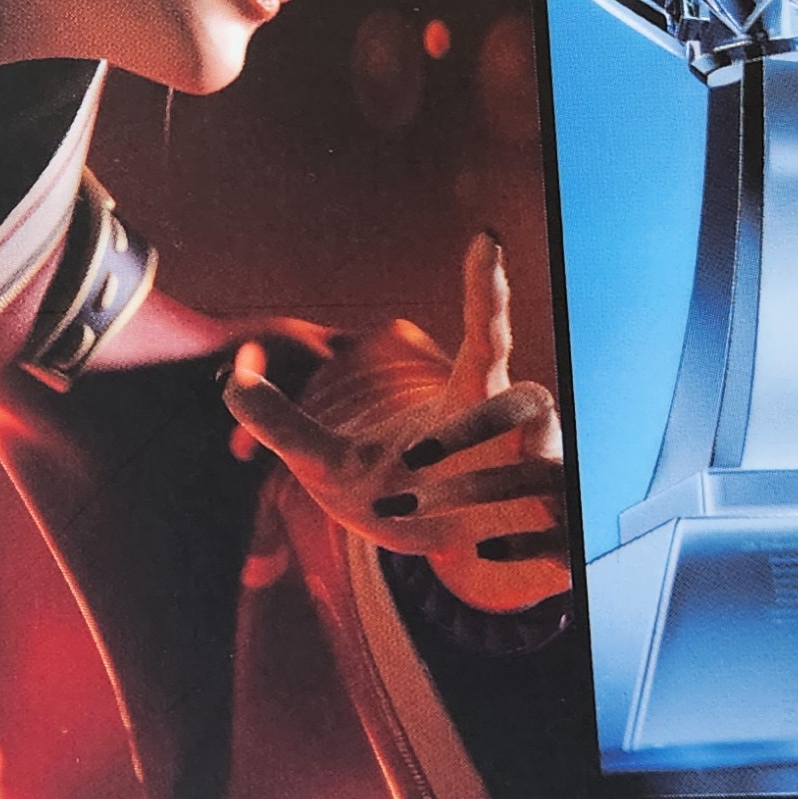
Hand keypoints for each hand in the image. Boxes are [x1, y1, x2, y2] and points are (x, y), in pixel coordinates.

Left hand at [222, 232, 575, 614]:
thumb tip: (231, 375)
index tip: (485, 237)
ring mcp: (552, 473)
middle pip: (522, 398)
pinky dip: (521, 542)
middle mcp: (522, 426)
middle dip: (471, 430)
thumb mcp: (326, 465)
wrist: (458, 560)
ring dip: (475, 495)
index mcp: (470, 396)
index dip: (485, 288)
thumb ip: (279, 423)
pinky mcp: (565, 526)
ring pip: (535, 470)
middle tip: (413, 462)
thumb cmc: (397, 492)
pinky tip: (484, 552)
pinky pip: (559, 526)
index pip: (487, 333)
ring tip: (424, 516)